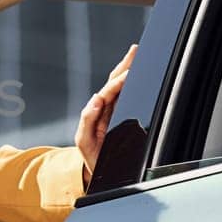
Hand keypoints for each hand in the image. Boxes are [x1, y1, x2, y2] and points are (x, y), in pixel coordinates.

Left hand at [74, 44, 135, 185]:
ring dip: (128, 69)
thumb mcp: (84, 141)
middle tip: (135, 50)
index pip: (108, 92)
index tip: (128, 72)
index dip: (117, 81)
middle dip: (124, 65)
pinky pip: (125, 95)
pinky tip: (137, 72)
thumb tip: (96, 98)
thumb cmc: (91, 156)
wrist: (97, 171)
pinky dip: (131, 82)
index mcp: (97, 112)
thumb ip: (87, 120)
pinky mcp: (120, 116)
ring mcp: (113, 111)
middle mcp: (104, 108)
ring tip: (136, 54)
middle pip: (114, 82)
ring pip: (120, 86)